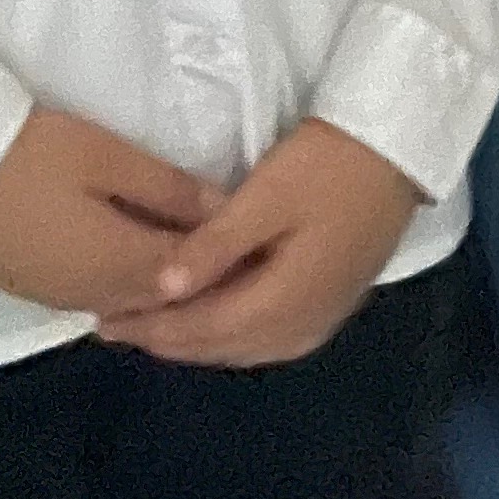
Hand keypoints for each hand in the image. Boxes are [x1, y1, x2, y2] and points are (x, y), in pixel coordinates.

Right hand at [0, 109, 219, 319]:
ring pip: (128, 300)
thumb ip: (169, 188)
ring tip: (183, 246)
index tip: (254, 236)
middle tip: (226, 245)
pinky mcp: (32, 290)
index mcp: (124, 266)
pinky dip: (121, 283)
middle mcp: (98, 297)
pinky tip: (127, 257)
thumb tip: (225, 212)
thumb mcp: (107, 156)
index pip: (193, 274)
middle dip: (197, 276)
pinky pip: (94, 296)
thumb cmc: (31, 152)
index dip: (226, 257)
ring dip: (158, 283)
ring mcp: (61, 298)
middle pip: (163, 297)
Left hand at [93, 118, 420, 366]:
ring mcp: (316, 322)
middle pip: (219, 345)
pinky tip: (205, 316)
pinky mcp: (325, 306)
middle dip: (164, 337)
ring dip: (193, 338)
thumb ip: (216, 246)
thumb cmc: (328, 166)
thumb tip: (162, 290)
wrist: (397, 153)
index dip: (150, 327)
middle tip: (110, 325)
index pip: (201, 328)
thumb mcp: (268, 197)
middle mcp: (298, 330)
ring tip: (146, 323)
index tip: (101, 320)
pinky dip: (224, 330)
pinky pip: (261, 335)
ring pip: (240, 345)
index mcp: (282, 306)